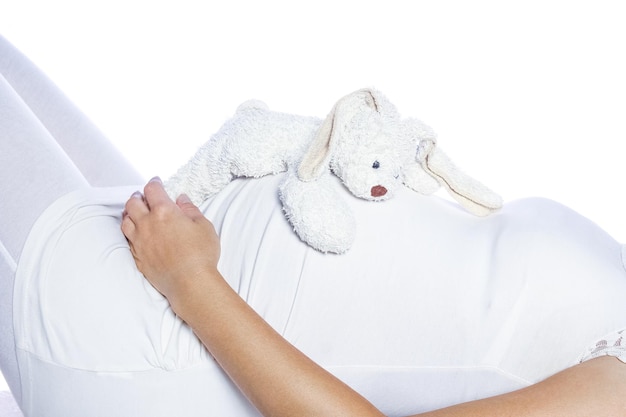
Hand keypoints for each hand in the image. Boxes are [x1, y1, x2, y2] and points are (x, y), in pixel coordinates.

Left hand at [121, 177, 220, 315]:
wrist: (190, 283)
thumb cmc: (200, 254)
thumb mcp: (204, 226)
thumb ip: (190, 210)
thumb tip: (182, 199)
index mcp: (164, 211)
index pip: (152, 190)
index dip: (154, 183)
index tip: (157, 182)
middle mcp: (147, 224)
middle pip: (133, 203)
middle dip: (139, 196)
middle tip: (144, 196)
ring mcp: (139, 241)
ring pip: (125, 220)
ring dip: (129, 212)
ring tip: (135, 212)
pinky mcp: (137, 256)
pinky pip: (127, 239)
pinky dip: (129, 231)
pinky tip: (135, 232)